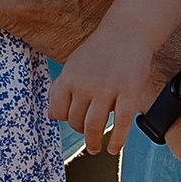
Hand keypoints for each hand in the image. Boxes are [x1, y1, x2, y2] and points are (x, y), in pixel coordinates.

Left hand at [48, 11, 163, 153]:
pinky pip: (121, 123)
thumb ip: (60, 89)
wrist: (128, 32)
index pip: (58, 111)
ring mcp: (107, 89)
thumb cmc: (100, 51)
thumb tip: (51, 115)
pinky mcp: (129, 92)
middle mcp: (85, 84)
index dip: (65, 119)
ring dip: (93, 142)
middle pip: (75, 121)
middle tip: (88, 134)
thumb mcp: (74, 65)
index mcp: (69, 77)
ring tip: (95, 149)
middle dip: (81, 131)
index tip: (73, 121)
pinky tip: (114, 149)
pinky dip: (117, 140)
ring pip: (94, 126)